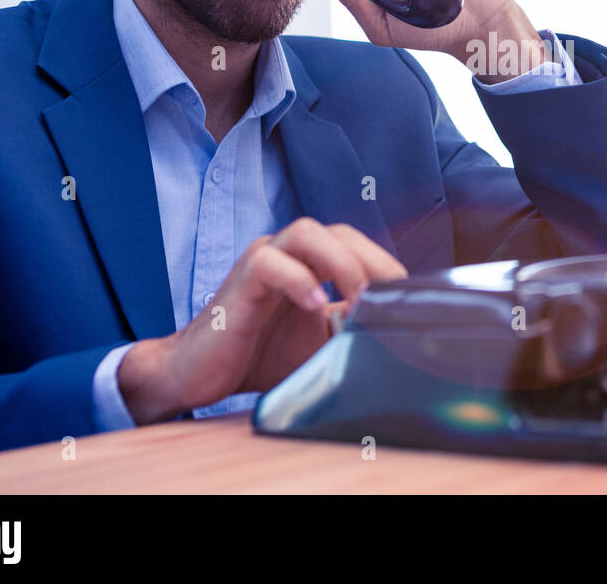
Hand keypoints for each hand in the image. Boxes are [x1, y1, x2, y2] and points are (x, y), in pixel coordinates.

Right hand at [118, 218, 406, 423]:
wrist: (199, 375)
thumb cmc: (261, 356)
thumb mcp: (320, 343)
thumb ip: (352, 328)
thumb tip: (397, 331)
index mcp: (309, 263)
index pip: (354, 244)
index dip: (383, 264)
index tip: (408, 296)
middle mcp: (287, 254)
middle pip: (338, 232)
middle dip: (371, 261)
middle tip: (389, 299)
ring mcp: (262, 262)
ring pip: (306, 232)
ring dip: (342, 264)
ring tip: (357, 300)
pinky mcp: (239, 284)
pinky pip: (269, 264)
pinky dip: (299, 281)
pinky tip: (316, 307)